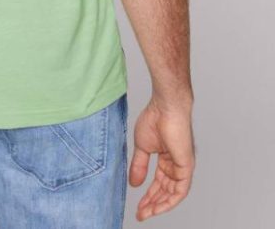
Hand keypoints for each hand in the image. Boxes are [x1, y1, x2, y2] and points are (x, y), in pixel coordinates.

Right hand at [129, 96, 195, 220]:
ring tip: (145, 212)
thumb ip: (139, 165)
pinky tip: (158, 207)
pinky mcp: (186, 166)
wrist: (165, 107)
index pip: (158, 183)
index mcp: (166, 159)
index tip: (138, 206)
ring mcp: (182, 166)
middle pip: (165, 190)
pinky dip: (170, 201)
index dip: (148, 195)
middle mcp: (175, 165)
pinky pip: (180, 190)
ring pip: (172, 193)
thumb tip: (134, 184)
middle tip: (140, 213)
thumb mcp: (142, 146)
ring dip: (159, 205)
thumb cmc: (155, 118)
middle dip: (152, 203)